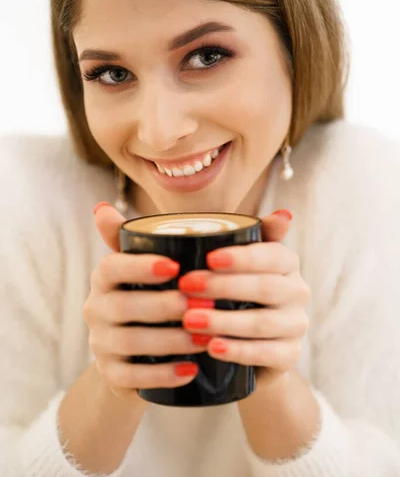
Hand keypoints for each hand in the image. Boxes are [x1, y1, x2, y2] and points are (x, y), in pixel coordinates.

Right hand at [82, 203, 208, 396]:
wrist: (136, 352)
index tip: (175, 266)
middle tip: (204, 306)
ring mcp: (99, 342)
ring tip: (205, 338)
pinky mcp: (110, 374)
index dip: (140, 266)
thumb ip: (141, 237)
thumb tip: (106, 205)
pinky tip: (191, 371)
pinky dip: (162, 375)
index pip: (112, 266)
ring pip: (130, 342)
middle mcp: (95, 308)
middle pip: (125, 306)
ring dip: (170, 341)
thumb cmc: (150, 296)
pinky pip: (130, 378)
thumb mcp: (147, 266)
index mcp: (104, 277)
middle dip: (165, 306)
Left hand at [178, 210, 310, 390]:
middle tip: (186, 286)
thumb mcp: (239, 264)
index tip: (209, 258)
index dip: (242, 257)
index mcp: (287, 264)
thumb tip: (284, 214)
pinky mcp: (290, 356)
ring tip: (189, 320)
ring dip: (224, 321)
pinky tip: (212, 347)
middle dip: (223, 286)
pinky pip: (267, 354)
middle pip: (265, 288)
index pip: (272, 255)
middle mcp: (298, 292)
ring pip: (263, 322)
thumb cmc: (238, 293)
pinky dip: (238, 351)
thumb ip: (251, 237)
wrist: (250, 346)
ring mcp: (296, 325)